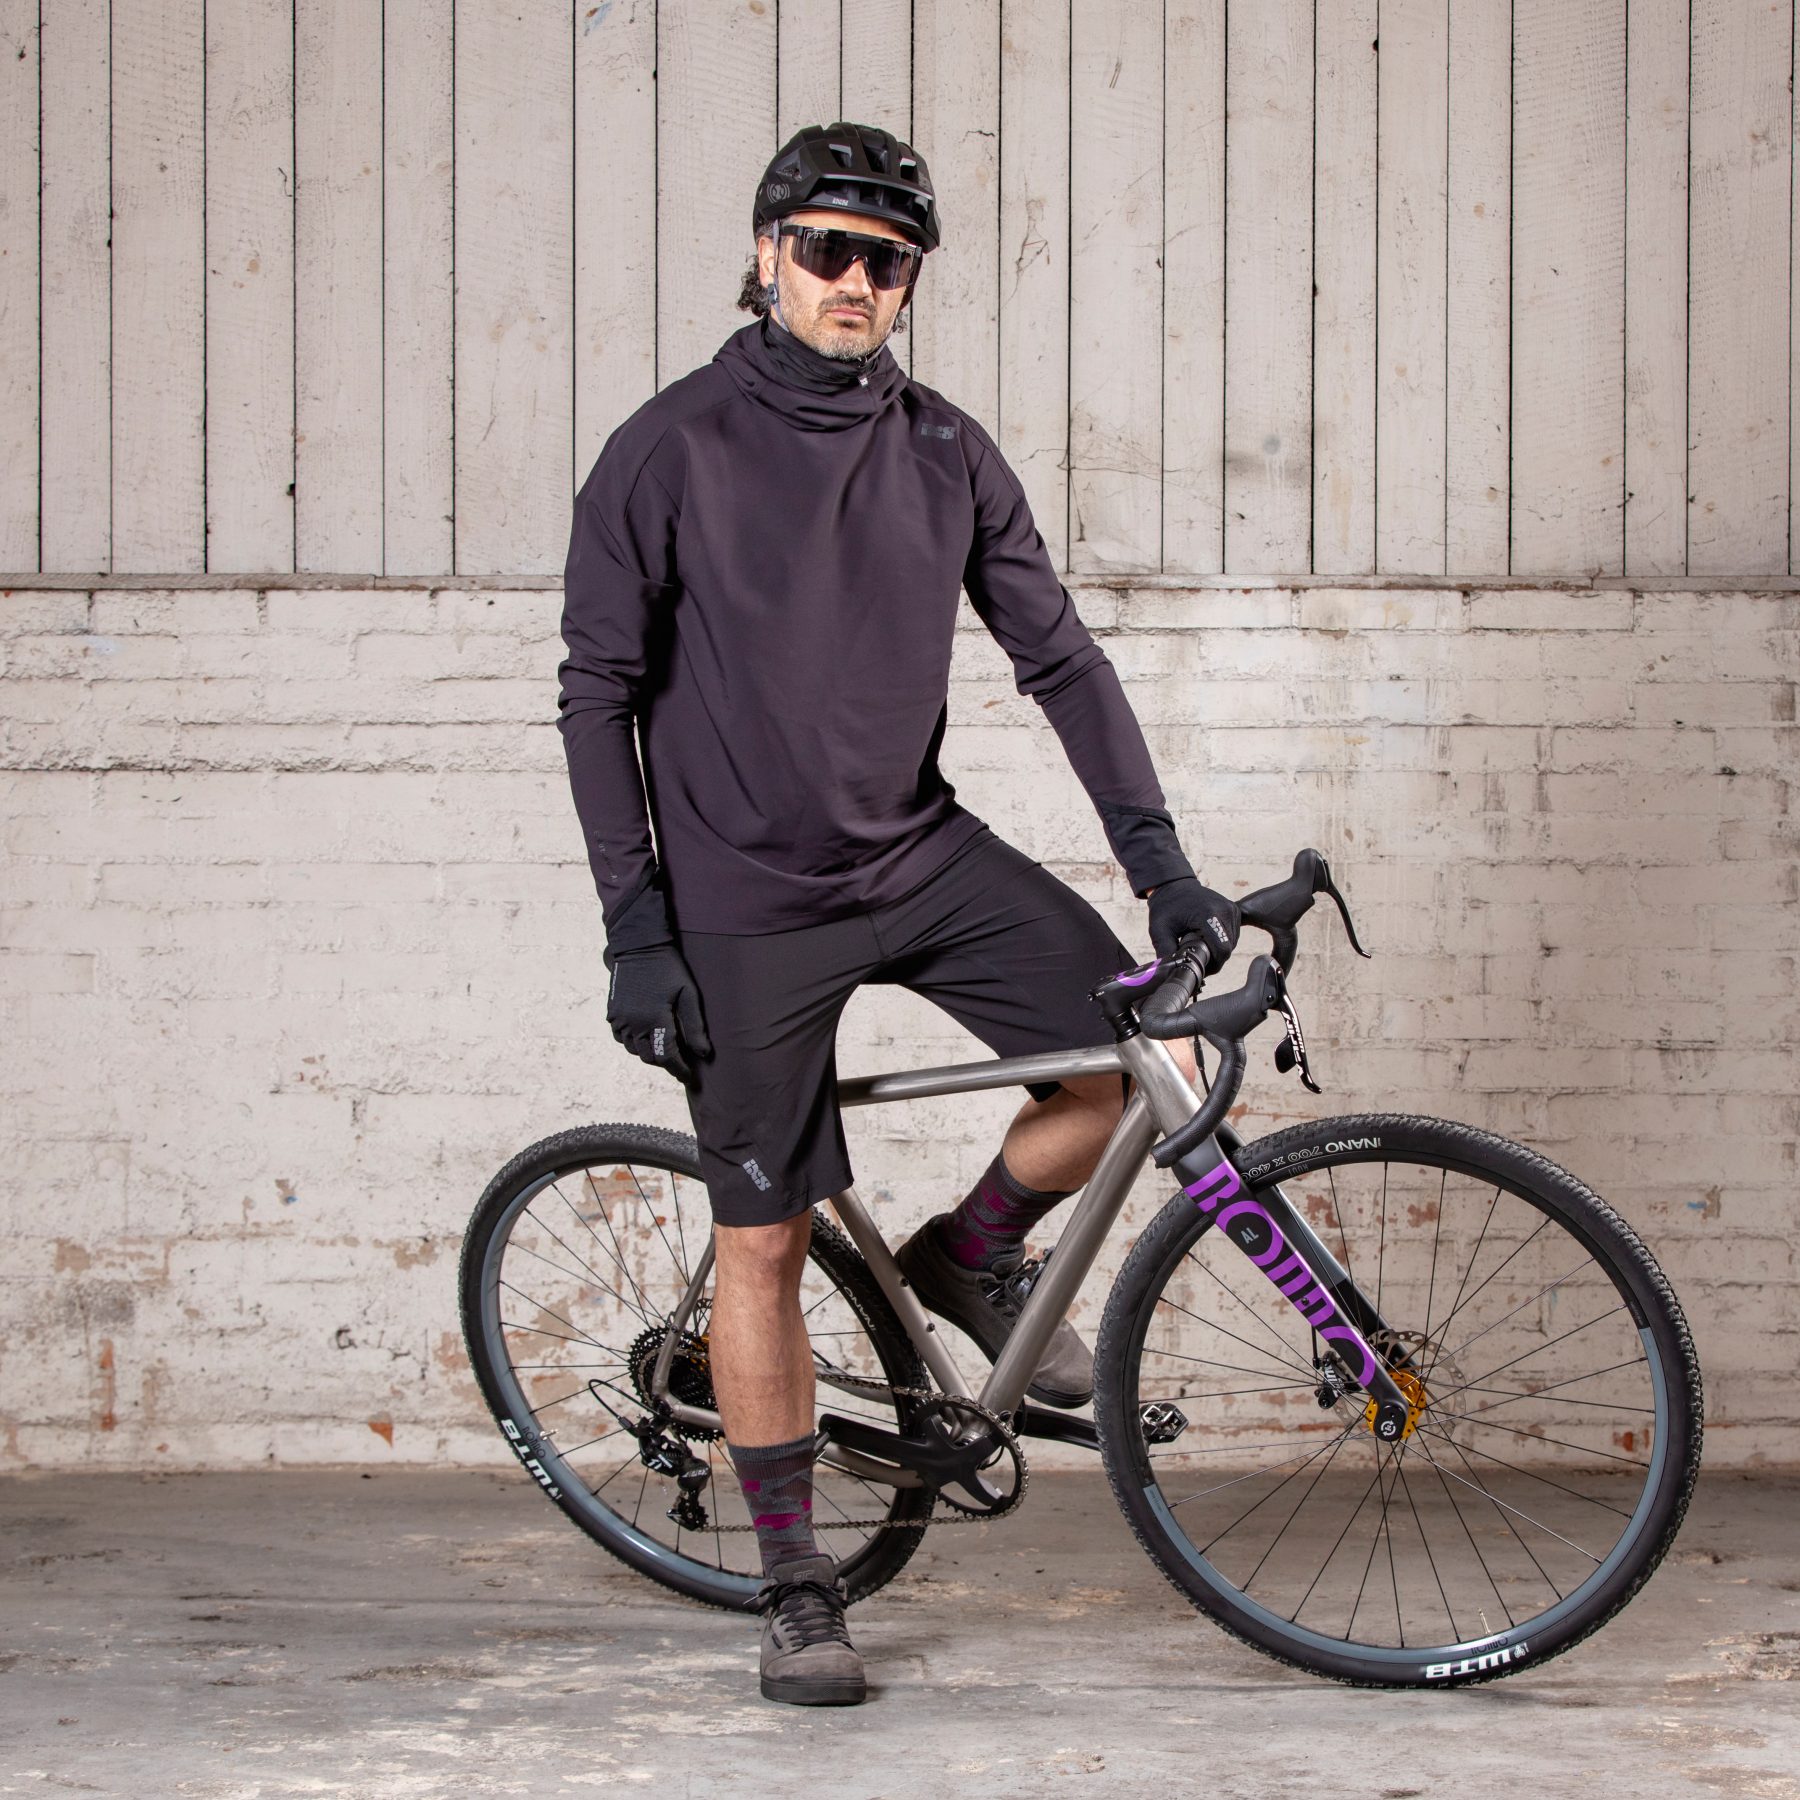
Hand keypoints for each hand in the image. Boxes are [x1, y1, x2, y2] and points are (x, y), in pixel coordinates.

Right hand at [603, 942, 712, 1083]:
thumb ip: (695, 1026)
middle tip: (681, 1061)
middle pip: (650, 1058)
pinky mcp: (612, 1014)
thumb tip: (703, 1054)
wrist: (639, 947)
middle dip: (667, 1063)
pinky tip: (646, 1037)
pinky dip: (634, 1044)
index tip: (690, 1078)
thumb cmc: (669, 969)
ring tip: (665, 1048)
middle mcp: (634, 1024)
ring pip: (635, 1051)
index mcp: (655, 1020)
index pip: (668, 1058)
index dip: (680, 1070)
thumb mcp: (688, 995)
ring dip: (650, 1054)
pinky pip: (622, 1039)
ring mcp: (620, 1019)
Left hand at [1146, 875, 1240, 969]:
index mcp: (1209, 915)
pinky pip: (1232, 935)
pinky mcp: (1234, 910)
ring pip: (1232, 943)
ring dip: (1218, 950)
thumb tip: (1172, 974)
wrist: (1173, 885)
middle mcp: (1225, 910)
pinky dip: (1222, 940)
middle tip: (1196, 956)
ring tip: (1200, 944)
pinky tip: (1207, 937)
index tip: (1198, 967)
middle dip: (1213, 958)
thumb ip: (1166, 953)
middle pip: (1228, 949)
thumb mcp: (1160, 931)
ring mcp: (1232, 909)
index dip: (1212, 965)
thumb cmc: (1165, 907)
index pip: (1222, 951)